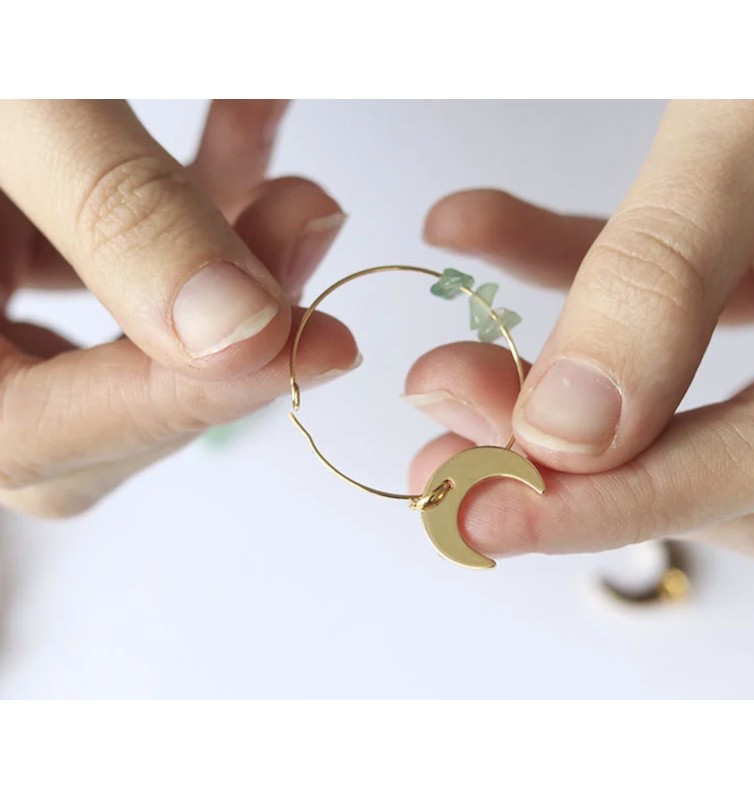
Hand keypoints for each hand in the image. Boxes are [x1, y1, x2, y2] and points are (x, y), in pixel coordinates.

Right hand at [0, 100, 357, 516]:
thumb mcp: (21, 88)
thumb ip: (116, 207)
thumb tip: (238, 333)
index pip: (27, 432)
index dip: (170, 405)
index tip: (300, 349)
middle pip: (83, 416)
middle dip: (214, 354)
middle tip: (303, 263)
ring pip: (120, 342)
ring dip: (229, 283)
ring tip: (303, 200)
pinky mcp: (25, 220)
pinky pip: (122, 251)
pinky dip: (204, 202)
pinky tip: (257, 125)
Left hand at [406, 100, 753, 559]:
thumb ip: (668, 270)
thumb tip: (566, 429)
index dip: (613, 505)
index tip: (480, 509)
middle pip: (715, 462)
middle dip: (569, 459)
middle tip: (445, 424)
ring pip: (681, 402)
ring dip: (554, 388)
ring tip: (446, 362)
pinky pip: (663, 295)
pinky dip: (563, 269)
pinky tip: (474, 226)